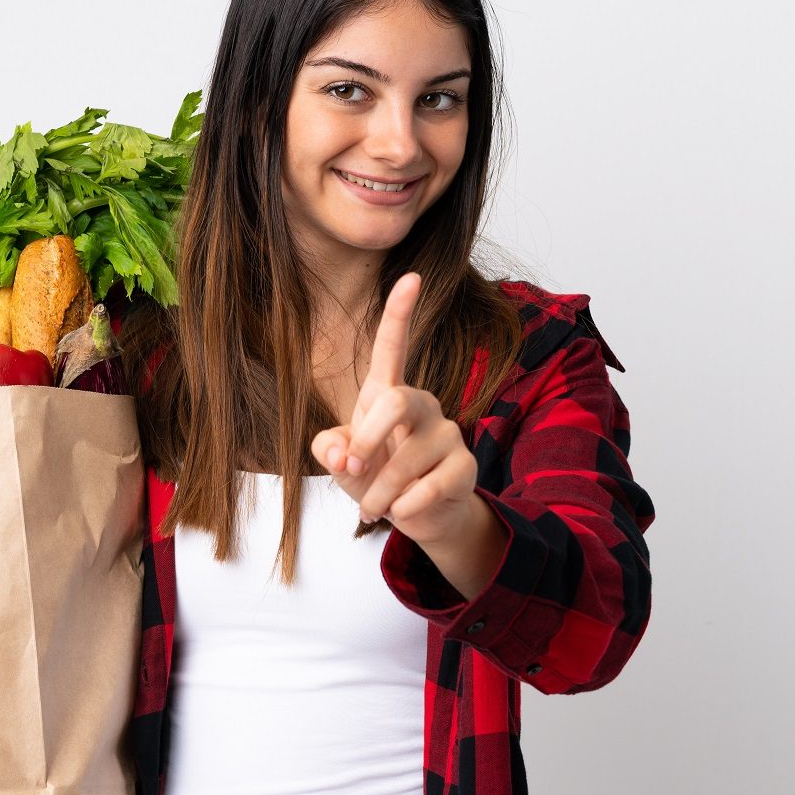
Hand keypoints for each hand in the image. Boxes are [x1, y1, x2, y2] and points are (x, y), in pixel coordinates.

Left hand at [310, 271, 478, 545]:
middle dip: (367, 440)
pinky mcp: (465, 467)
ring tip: (374, 507)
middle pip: (397, 401)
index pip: (394, 347)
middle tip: (352, 471)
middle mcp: (423, 405)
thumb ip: (329, 450)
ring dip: (379, 492)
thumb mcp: (342, 462)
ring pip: (406, 458)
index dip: (400, 313)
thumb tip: (340, 453)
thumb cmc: (376, 477)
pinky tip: (403, 510)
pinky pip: (427, 488)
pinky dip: (403, 508)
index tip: (411, 277)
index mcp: (389, 394)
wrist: (418, 517)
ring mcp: (448, 434)